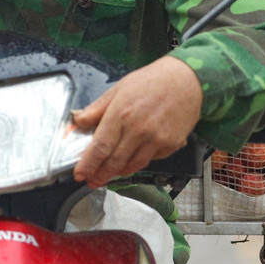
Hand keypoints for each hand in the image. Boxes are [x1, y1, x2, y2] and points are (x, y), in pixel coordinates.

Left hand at [71, 56, 203, 188]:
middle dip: (101, 175)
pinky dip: (139, 161)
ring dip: (118, 173)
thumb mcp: (118, 89)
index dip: (88, 164)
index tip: (79, 174)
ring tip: (108, 174)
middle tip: (91, 181)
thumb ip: (96, 108)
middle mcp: (138, 131)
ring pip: (133, 166)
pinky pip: (150, 160)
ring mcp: (156, 140)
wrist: (186, 81)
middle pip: (115, 162)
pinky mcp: (171, 146)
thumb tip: (78, 121)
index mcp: (121, 114)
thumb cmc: (151, 81)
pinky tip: (132, 157)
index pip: (100, 147)